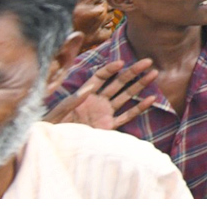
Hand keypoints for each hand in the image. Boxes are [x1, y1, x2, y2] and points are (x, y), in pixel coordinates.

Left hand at [43, 58, 157, 128]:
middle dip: (133, 72)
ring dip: (140, 85)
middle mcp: (98, 101)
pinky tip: (151, 98)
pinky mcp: (109, 127)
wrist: (56, 146)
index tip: (121, 63)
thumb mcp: (59, 113)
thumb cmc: (53, 127)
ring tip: (154, 73)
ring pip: (126, 96)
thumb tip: (86, 89)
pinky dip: (139, 108)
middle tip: (147, 61)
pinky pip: (127, 116)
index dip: (111, 70)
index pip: (100, 77)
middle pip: (118, 83)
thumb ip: (72, 101)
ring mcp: (105, 113)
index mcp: (84, 94)